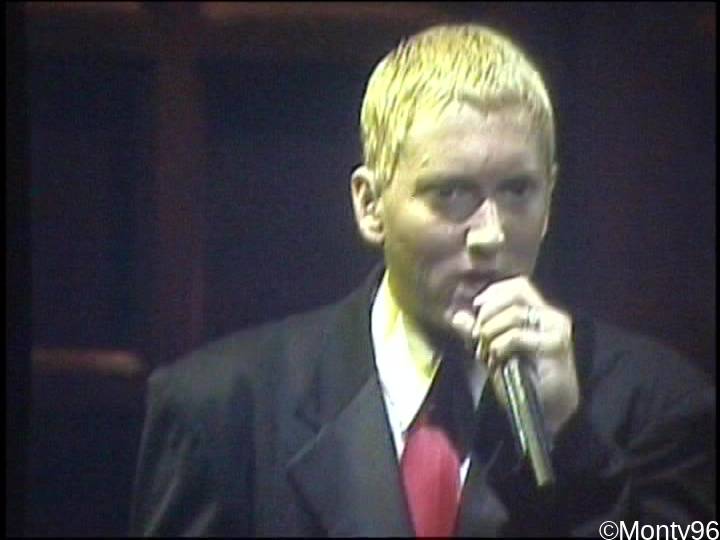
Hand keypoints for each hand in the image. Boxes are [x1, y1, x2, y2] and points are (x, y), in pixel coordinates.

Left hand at [452, 276, 578, 436]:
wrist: (545, 412)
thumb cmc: (522, 381)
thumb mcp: (492, 352)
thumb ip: (476, 333)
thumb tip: (456, 316)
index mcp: (538, 313)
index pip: (517, 286)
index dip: (494, 292)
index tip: (476, 307)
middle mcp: (550, 316)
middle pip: (516, 293)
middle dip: (488, 313)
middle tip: (478, 336)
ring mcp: (556, 329)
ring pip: (513, 315)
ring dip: (491, 334)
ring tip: (487, 354)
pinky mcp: (557, 345)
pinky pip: (516, 336)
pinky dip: (500, 347)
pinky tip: (497, 361)